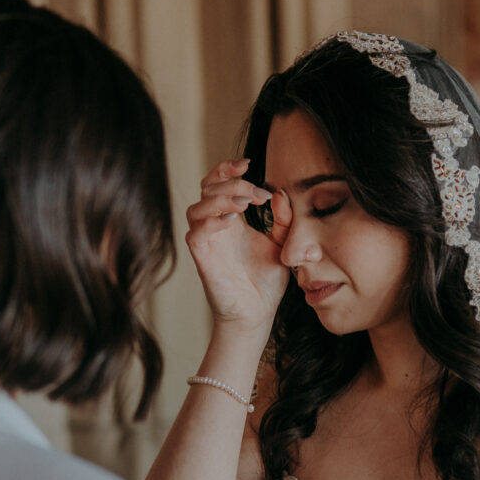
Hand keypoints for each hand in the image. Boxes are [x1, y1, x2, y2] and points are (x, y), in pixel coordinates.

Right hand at [186, 158, 291, 337]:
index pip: (219, 183)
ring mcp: (206, 242)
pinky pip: (197, 233)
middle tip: (257, 194)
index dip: (228, 168)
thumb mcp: (281, 245)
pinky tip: (232, 221)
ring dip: (220, 199)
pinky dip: (211, 221)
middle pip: (208, 188)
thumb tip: (281, 194)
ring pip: (198, 208)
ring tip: (244, 204)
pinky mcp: (202, 259)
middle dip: (231, 183)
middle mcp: (215, 227)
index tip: (249, 164)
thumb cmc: (265, 282)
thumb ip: (283, 220)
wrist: (257, 314)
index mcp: (231, 219)